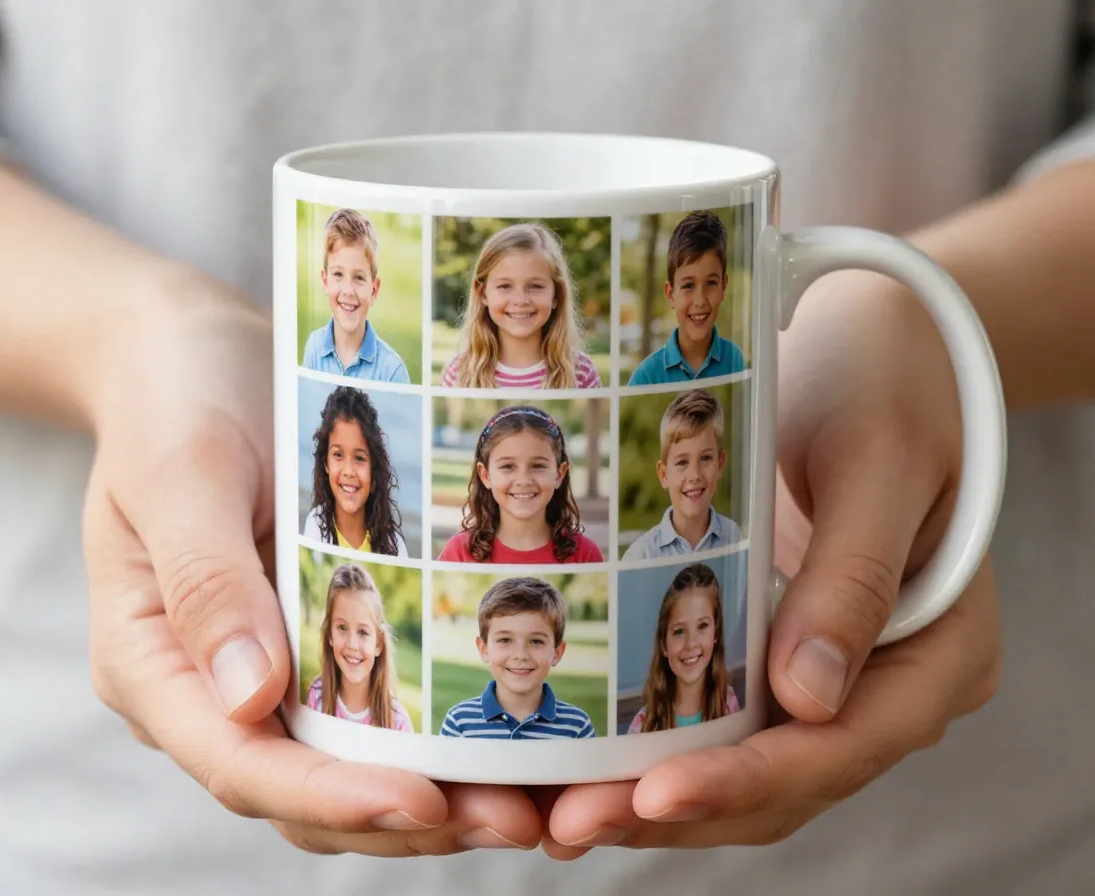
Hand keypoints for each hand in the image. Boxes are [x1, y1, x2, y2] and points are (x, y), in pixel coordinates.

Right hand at [83, 282, 540, 855]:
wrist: (191, 356)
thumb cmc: (172, 399)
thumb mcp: (177, 469)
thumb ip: (204, 581)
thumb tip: (253, 698)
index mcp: (153, 662)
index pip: (240, 760)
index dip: (331, 797)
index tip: (421, 802)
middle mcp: (211, 685)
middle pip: (304, 788)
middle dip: (407, 814)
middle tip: (516, 818)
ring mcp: (267, 665)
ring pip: (347, 764)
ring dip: (436, 792)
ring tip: (532, 800)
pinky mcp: (314, 634)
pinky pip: (372, 703)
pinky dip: (432, 733)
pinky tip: (505, 736)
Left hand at [542, 271, 1002, 856]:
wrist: (873, 341)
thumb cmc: (888, 380)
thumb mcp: (879, 460)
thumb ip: (853, 578)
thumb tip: (807, 700)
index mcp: (941, 649)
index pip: (844, 745)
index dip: (748, 780)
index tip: (655, 793)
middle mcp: (888, 680)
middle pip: (786, 778)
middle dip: (678, 808)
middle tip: (571, 823)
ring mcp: (835, 669)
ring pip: (748, 765)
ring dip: (655, 795)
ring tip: (557, 812)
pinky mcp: (781, 645)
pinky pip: (724, 716)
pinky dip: (659, 745)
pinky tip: (587, 756)